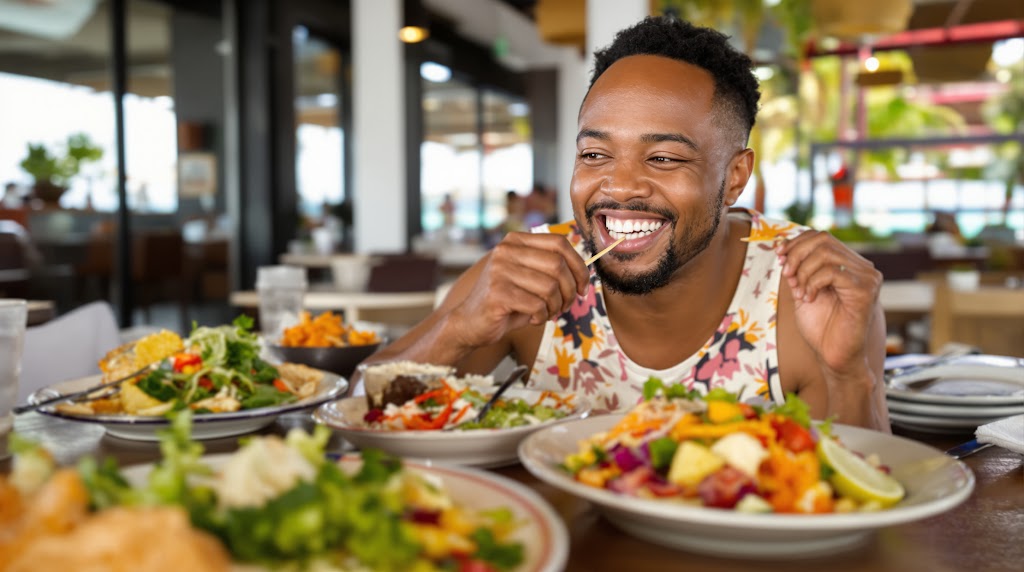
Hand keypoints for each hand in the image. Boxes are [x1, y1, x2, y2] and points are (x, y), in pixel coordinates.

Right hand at [447, 232, 590, 348]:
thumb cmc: (506, 302)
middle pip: (558, 265)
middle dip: (569, 290)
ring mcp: (499, 270)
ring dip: (555, 306)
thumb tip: (584, 273)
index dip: (579, 266)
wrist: (470, 323)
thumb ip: (550, 269)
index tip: (582, 287)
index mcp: (515, 241)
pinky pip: (536, 305)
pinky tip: (533, 319)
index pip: (560, 243)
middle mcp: (505, 251)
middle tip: (565, 306)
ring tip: (547, 313)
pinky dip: (541, 316)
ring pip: (550, 287)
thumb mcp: (529, 278)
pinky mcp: (497, 293)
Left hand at [776, 230, 881, 371]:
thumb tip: (783, 244)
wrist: (833, 356)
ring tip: (799, 292)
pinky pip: (832, 272)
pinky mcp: (866, 290)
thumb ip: (797, 268)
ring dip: (803, 272)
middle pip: (823, 240)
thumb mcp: (802, 289)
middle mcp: (862, 267)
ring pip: (826, 254)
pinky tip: (809, 298)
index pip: (821, 237)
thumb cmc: (821, 327)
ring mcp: (867, 277)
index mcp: (848, 264)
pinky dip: (812, 283)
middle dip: (796, 255)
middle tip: (786, 275)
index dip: (796, 242)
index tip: (779, 255)